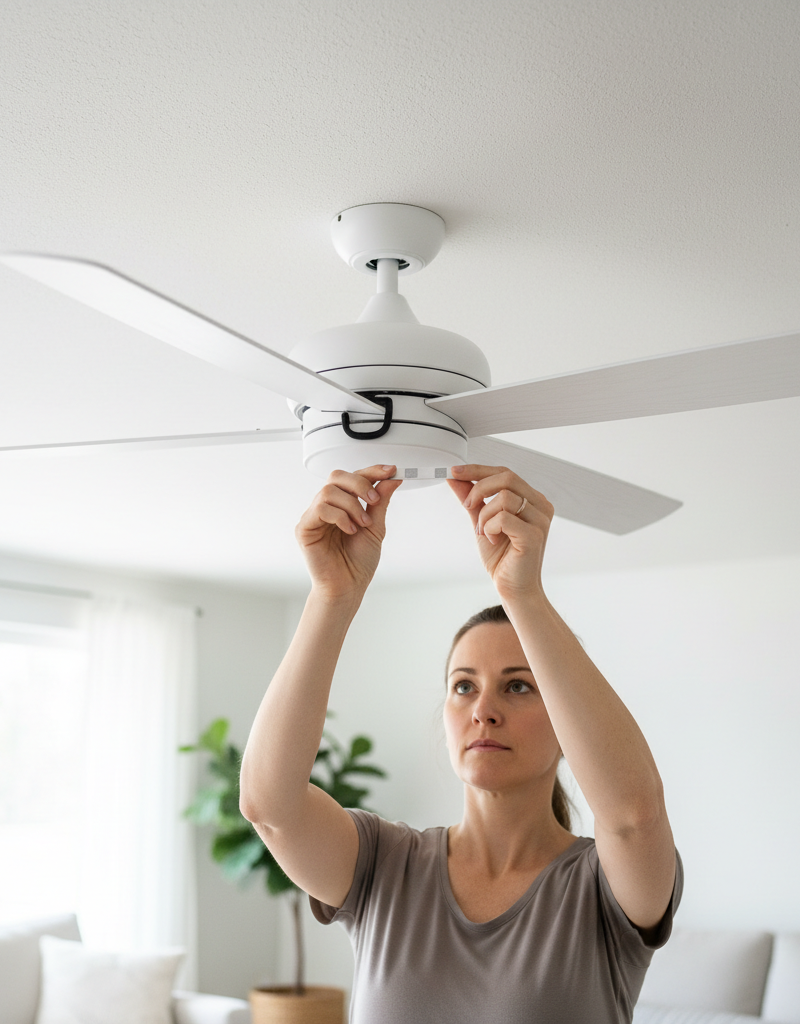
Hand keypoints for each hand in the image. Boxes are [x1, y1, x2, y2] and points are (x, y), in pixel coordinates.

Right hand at [296, 465, 401, 598]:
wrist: (348, 586)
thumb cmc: (358, 562)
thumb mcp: (376, 527)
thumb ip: (380, 503)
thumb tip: (391, 479)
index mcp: (343, 505)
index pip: (353, 477)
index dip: (371, 471)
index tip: (390, 471)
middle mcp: (327, 507)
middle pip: (337, 476)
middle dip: (360, 483)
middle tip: (373, 500)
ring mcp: (314, 516)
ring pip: (329, 490)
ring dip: (352, 505)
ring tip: (362, 524)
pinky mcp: (305, 528)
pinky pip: (320, 508)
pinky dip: (340, 516)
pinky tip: (349, 530)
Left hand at [447, 465, 553, 600]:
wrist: (513, 589)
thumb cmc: (503, 558)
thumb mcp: (482, 522)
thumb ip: (472, 500)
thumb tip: (455, 478)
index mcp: (532, 500)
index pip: (505, 473)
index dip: (478, 470)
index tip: (455, 471)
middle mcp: (541, 506)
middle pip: (507, 477)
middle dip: (479, 488)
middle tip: (468, 506)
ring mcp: (540, 520)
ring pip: (503, 497)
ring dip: (484, 515)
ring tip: (485, 532)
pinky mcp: (534, 535)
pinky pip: (503, 518)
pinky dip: (490, 528)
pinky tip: (493, 540)